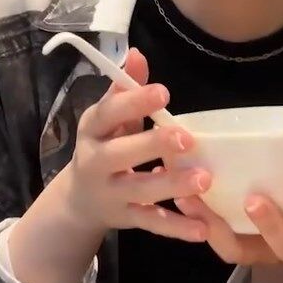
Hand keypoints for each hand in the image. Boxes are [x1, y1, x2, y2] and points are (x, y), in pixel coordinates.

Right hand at [61, 48, 210, 241]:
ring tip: (204, 179)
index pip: (107, 114)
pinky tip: (203, 228)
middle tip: (187, 139)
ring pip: (140, 190)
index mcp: (92, 131)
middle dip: (152, 146)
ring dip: (172, 185)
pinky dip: (177, 228)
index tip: (163, 93)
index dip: (133, 102)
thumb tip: (137, 54)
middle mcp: (95, 163)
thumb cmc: (104, 147)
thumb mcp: (110, 119)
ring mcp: (110, 193)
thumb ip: (125, 90)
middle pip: (120, 154)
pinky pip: (152, 223)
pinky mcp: (125, 219)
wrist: (78, 202)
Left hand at [175, 90, 282, 265]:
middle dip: (274, 223)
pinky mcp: (240, 252)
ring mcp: (268, 251)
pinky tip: (187, 199)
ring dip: (225, 226)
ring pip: (248, 250)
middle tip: (255, 198)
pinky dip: (205, 223)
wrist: (281, 234)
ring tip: (205, 194)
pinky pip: (223, 246)